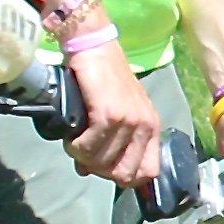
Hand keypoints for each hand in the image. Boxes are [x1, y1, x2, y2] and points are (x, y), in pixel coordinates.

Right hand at [63, 48, 162, 192]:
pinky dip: (76, 147)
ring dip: (84, 158)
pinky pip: (90, 147)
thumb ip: (110, 141)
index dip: (124, 177)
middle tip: (85, 155)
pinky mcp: (109, 113)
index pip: (148, 172)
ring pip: (103, 163)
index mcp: (152, 126)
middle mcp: (145, 125)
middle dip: (101, 171)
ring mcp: (129, 120)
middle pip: (124, 174)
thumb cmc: (104, 78)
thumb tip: (87, 170)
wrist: (94, 46)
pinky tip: (71, 137)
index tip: (104, 168)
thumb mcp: (117, 110)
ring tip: (75, 142)